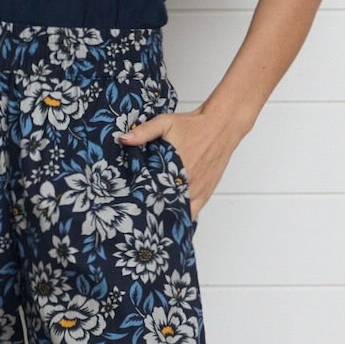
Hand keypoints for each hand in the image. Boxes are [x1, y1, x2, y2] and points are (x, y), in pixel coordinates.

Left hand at [116, 106, 236, 222]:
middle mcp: (186, 182)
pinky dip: (182, 217)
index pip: (151, 191)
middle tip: (138, 212)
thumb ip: (144, 132)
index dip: (139, 199)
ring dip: (165, 215)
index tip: (130, 203)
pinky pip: (193, 213)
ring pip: (177, 212)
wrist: (221, 126)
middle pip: (163, 205)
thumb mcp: (165, 123)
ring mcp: (196, 190)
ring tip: (151, 218)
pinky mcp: (205, 194)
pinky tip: (171, 220)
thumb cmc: (193, 125)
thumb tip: (123, 139)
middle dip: (150, 209)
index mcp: (173, 167)